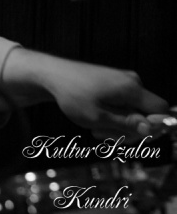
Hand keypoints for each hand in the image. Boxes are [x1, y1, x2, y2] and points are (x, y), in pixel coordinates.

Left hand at [5, 49, 168, 137]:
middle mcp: (132, 82)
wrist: (52, 75)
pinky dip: (113, 117)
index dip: (155, 128)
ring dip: (118, 126)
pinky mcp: (116, 84)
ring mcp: (124, 81)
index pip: (162, 110)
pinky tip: (96, 124)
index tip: (136, 138)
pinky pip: (124, 105)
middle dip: (130, 131)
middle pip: (147, 114)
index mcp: (132, 88)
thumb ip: (126, 124)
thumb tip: (151, 130)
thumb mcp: (98, 117)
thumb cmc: (72, 96)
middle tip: (105, 139)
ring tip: (95, 131)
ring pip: (134, 112)